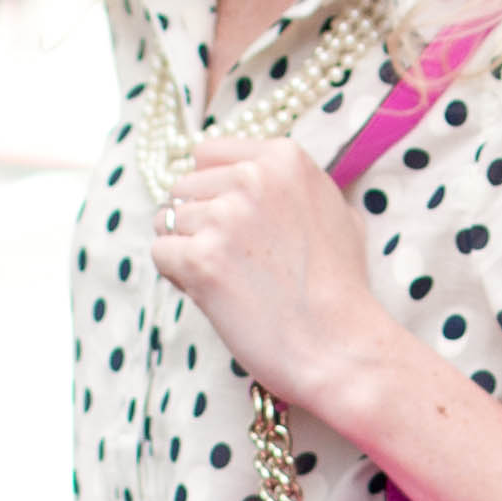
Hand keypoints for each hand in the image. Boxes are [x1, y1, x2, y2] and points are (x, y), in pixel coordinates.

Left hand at [150, 135, 385, 434]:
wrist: (339, 346)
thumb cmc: (341, 289)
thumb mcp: (337, 212)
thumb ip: (296, 187)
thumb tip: (262, 176)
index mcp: (284, 158)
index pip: (207, 154)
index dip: (212, 191)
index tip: (234, 223)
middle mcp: (253, 178)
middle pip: (184, 187)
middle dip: (197, 222)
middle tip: (234, 261)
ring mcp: (225, 217)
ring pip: (167, 220)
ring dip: (186, 250)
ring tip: (228, 280)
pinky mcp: (202, 259)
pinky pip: (160, 253)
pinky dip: (177, 276)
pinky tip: (213, 294)